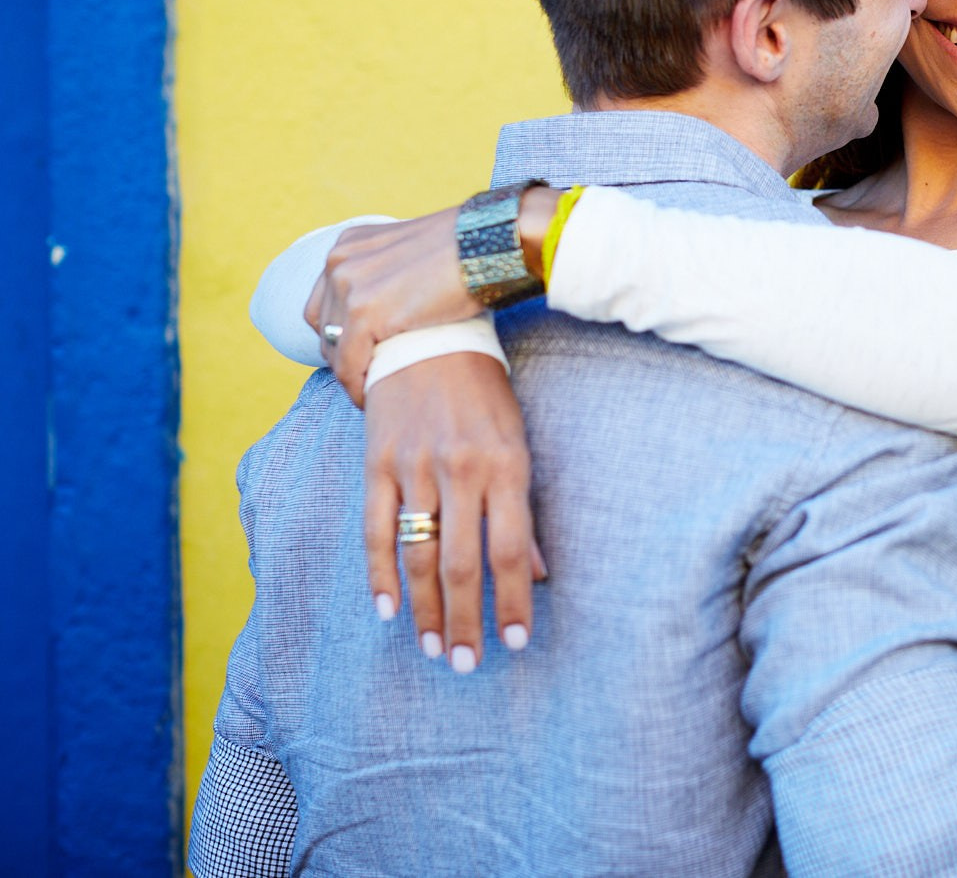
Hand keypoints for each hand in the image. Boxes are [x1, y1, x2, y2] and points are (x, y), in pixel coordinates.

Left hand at [305, 207, 475, 404]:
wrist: (487, 243)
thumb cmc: (466, 250)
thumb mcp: (412, 252)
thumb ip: (391, 272)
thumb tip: (394, 305)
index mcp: (348, 244)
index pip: (326, 301)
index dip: (340, 332)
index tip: (362, 353)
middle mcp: (340, 261)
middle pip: (324, 326)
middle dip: (342, 354)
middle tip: (369, 373)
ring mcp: (349, 286)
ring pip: (333, 349)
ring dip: (350, 373)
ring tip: (371, 388)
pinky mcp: (364, 312)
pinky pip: (348, 364)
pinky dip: (356, 386)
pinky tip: (371, 396)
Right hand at [364, 352, 545, 668]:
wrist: (426, 336)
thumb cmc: (484, 395)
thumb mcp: (518, 443)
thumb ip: (522, 511)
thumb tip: (537, 574)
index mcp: (506, 466)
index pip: (510, 550)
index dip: (511, 601)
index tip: (514, 642)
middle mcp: (460, 470)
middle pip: (462, 563)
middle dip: (466, 621)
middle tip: (467, 664)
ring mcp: (414, 468)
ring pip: (417, 556)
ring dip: (425, 611)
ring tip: (436, 649)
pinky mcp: (377, 465)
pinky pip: (375, 531)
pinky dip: (380, 576)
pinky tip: (387, 612)